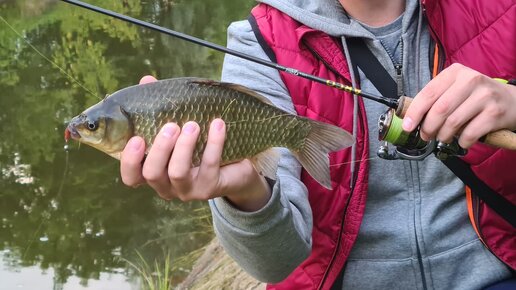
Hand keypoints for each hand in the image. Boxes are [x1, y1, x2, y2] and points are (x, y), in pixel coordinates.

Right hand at [119, 76, 271, 210]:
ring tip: (193, 125)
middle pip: (152, 174)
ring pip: (177, 173)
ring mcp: (188, 190)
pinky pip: (209, 165)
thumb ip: (159, 107)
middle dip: (160, 148)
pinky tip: (218, 124)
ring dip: (184, 147)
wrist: (237, 165)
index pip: (131, 177)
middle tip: (171, 126)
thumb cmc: (200, 143)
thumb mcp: (179, 125)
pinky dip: (213, 143)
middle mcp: (166, 186)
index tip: (136, 139)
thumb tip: (146, 81)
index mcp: (153, 171)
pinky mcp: (210, 188)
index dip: (129, 161)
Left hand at [402, 63, 515, 148]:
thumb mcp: (455, 89)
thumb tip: (410, 118)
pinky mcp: (495, 113)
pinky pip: (469, 133)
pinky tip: (462, 141)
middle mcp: (471, 80)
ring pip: (453, 122)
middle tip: (426, 136)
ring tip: (443, 138)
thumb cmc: (475, 98)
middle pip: (440, 109)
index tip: (407, 126)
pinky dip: (461, 142)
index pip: (428, 93)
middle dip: (428, 127)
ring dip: (443, 136)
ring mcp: (485, 96)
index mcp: (455, 72)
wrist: (512, 102)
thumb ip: (435, 99)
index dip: (415, 112)